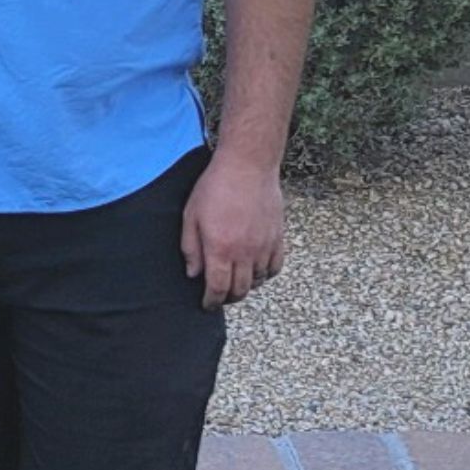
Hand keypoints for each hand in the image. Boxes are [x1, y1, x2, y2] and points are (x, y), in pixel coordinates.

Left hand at [180, 153, 284, 309]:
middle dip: (228, 298)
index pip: (218, 289)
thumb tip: (193, 274)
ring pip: (257, 281)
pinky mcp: (278, 238)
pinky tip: (255, 270)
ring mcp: (264, 246)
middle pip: (239, 290)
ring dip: (245, 286)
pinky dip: (265, 274)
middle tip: (219, 296)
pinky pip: (274, 267)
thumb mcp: (191, 215)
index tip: (207, 304)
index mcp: (220, 249)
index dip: (211, 301)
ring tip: (235, 281)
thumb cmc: (215, 186)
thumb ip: (190, 248)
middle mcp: (245, 252)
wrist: (247, 165)